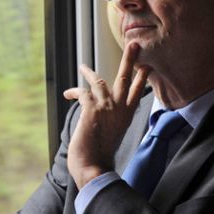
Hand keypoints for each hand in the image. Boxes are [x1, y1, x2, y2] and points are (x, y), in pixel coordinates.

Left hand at [63, 45, 150, 188]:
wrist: (95, 169)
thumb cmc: (101, 160)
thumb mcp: (112, 139)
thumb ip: (111, 127)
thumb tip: (103, 127)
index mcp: (127, 117)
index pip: (137, 93)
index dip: (141, 79)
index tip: (146, 67)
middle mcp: (120, 109)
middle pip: (127, 79)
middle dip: (130, 60)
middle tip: (135, 44)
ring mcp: (107, 108)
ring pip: (101, 81)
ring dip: (89, 73)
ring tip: (83, 67)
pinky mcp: (92, 109)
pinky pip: (82, 92)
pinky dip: (74, 91)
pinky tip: (68, 94)